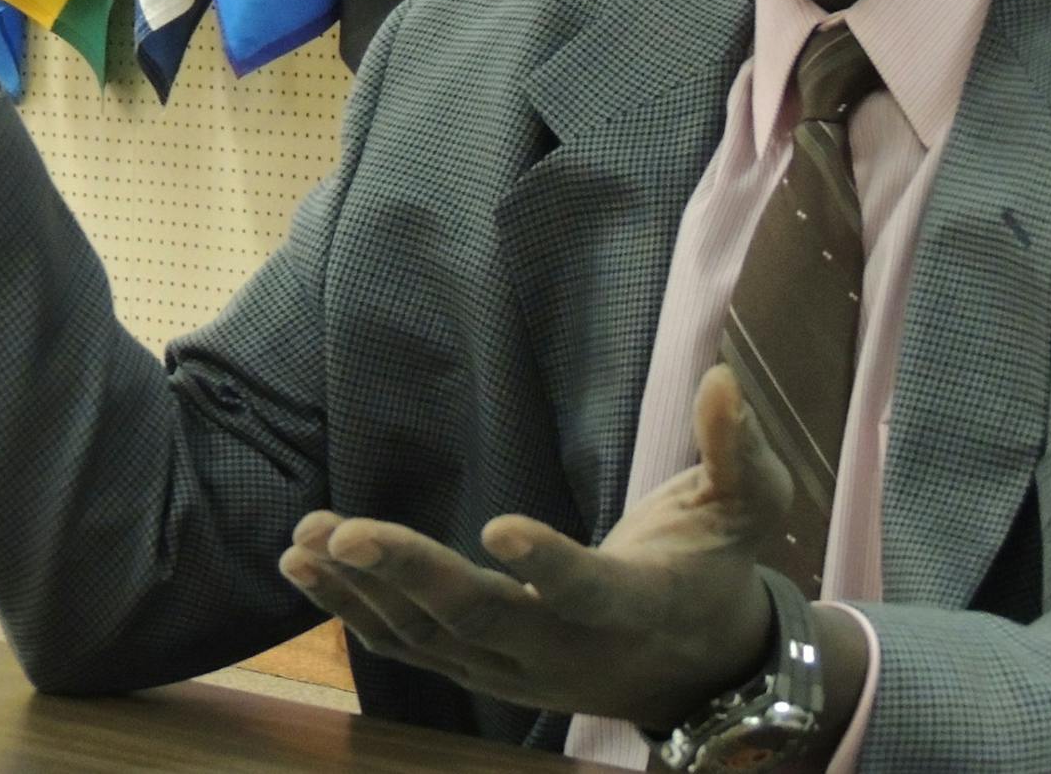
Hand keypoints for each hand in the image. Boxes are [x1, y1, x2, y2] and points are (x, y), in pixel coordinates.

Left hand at [278, 365, 791, 731]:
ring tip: (305, 541)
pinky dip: (354, 610)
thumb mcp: (746, 506)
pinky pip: (407, 645)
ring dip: (362, 590)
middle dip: (409, 575)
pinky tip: (307, 568)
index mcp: (631, 605)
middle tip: (346, 531)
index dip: (546, 563)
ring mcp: (514, 668)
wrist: (697, 670)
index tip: (498, 524)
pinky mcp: (480, 667)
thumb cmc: (715, 569)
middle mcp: (563, 649)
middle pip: (478, 619)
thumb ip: (737, 449)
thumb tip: (723, 379)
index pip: (584, 589)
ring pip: (427, 638)